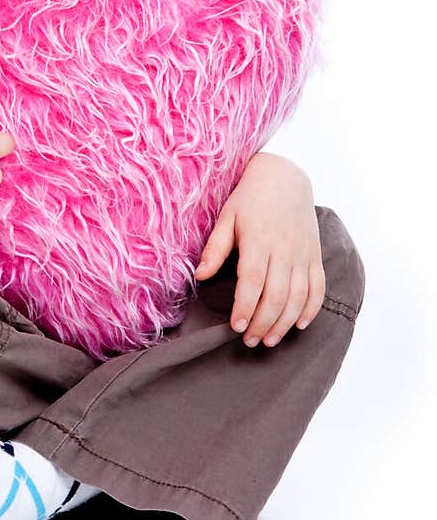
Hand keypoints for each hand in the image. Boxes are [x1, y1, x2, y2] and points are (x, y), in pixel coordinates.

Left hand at [192, 152, 325, 346]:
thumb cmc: (249, 199)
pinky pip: (318, 288)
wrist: (285, 178)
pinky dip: (311, 310)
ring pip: (298, 297)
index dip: (245, 308)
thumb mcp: (226, 217)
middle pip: (277, 296)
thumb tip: (200, 276)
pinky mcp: (315, 256)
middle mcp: (284, 250)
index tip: (236, 327)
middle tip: (249, 341)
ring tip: (269, 340)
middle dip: (263, 324)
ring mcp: (303, 254)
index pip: (252, 282)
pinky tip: (298, 325)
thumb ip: (215, 248)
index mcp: (259, 241)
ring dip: (285, 323)